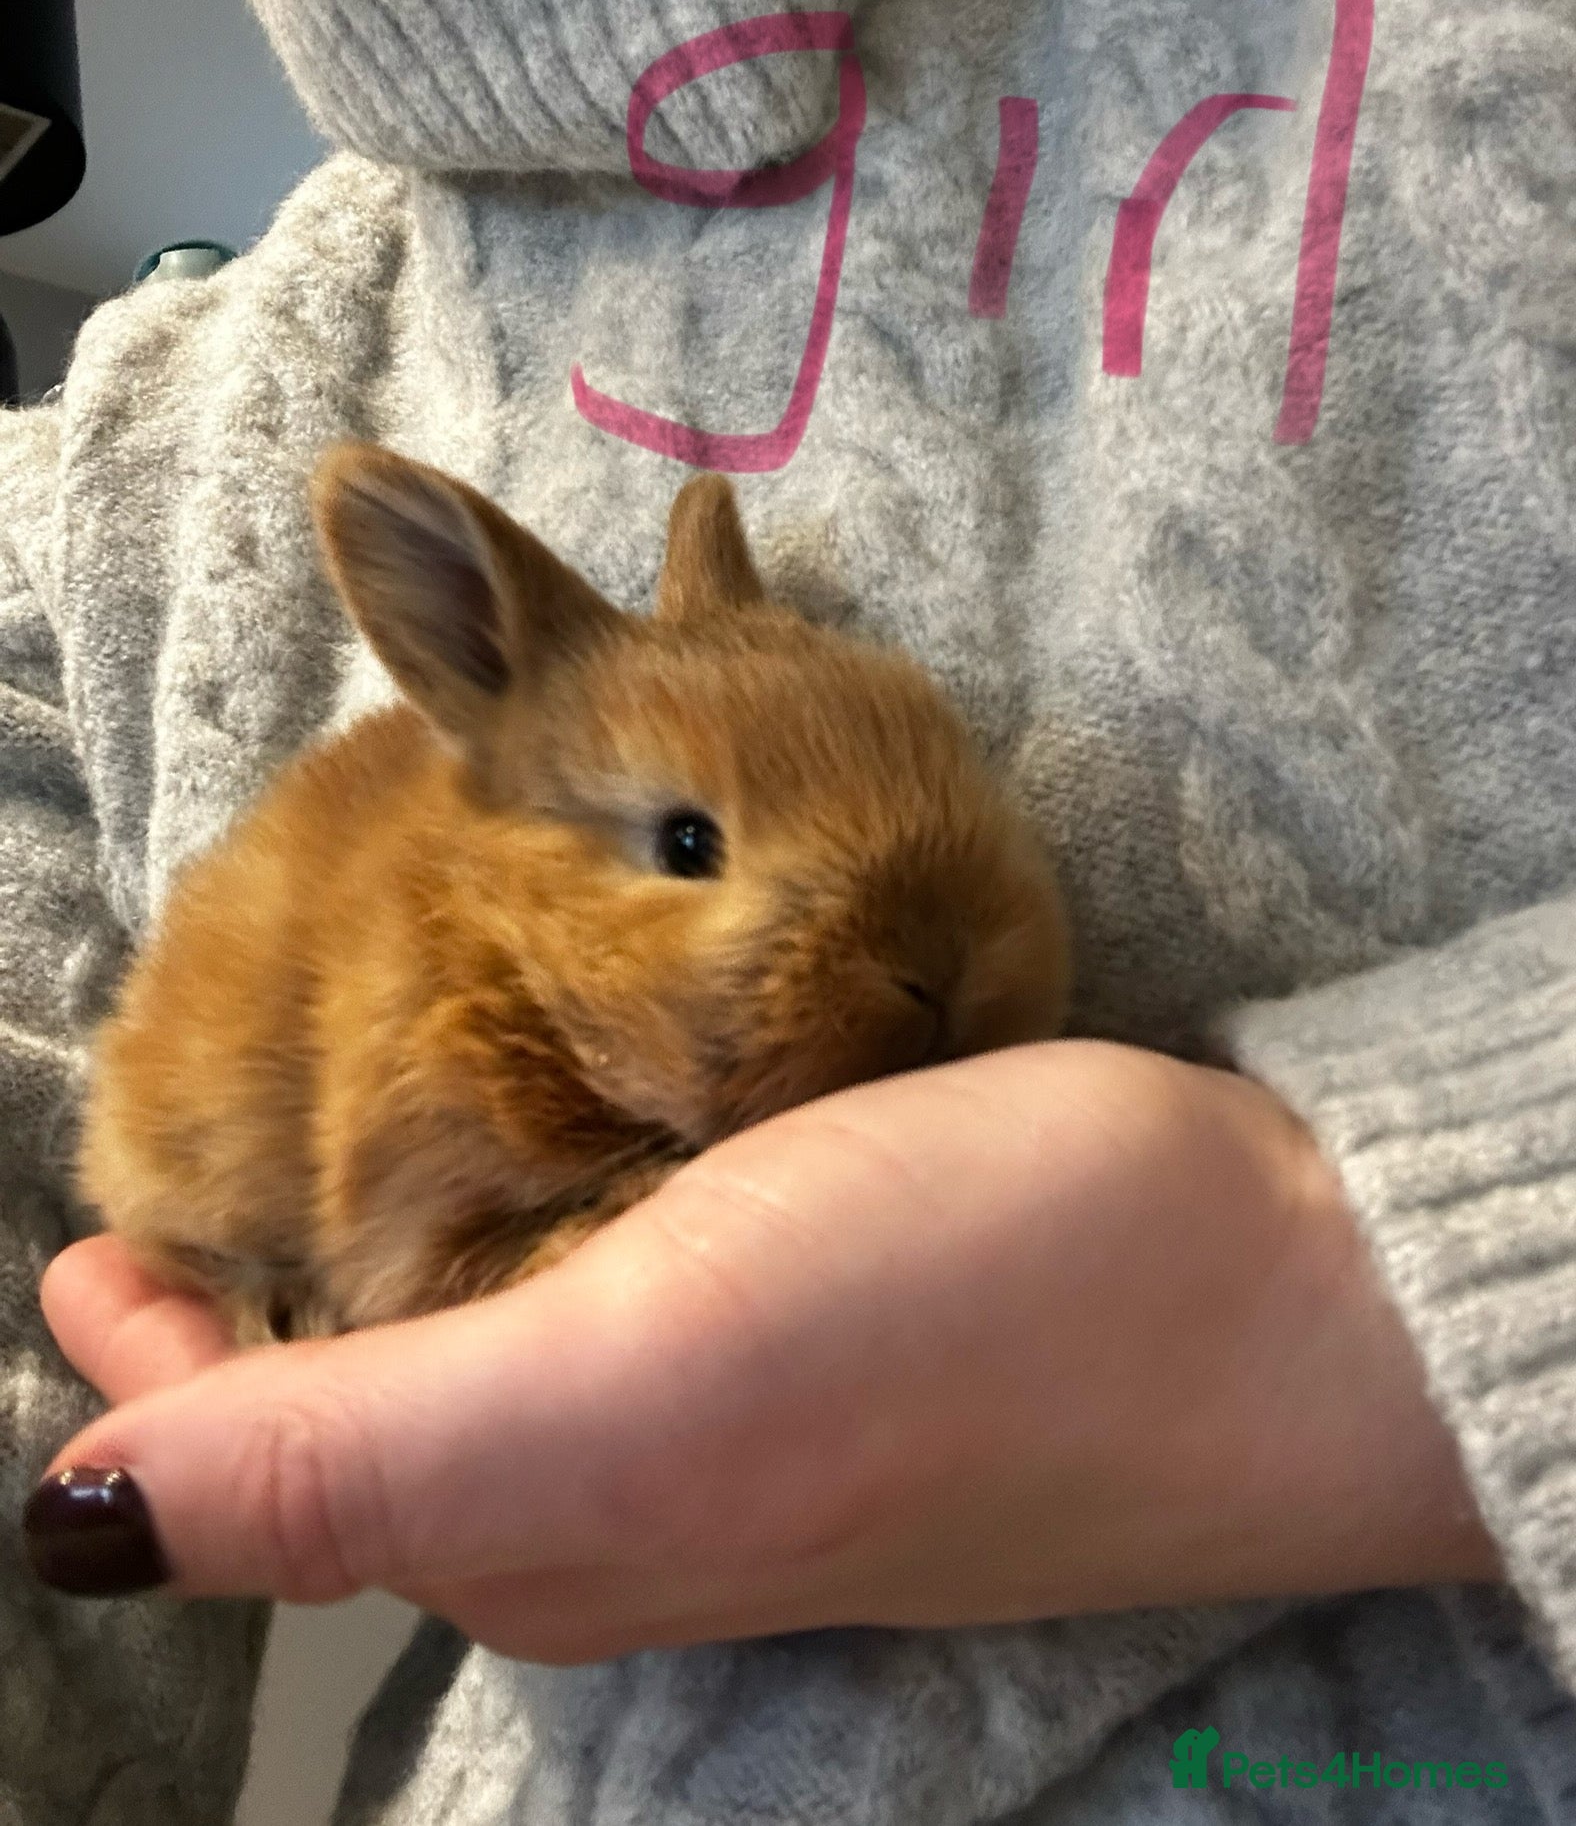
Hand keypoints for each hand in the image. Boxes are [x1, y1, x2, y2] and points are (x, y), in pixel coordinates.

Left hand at [32, 1042, 1498, 1659]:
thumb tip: (76, 1527)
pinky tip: (547, 1096)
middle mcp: (618, 1474)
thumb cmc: (974, 1316)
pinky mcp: (815, 1292)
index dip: (157, 1365)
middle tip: (213, 1138)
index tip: (97, 1233)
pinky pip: (615, 1251)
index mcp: (540, 1514)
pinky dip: (536, 1174)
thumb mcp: (648, 1386)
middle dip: (260, 1293)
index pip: (269, 1462)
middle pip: (366, 1400)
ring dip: (391, 1227)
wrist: (1274, 1283)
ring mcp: (725, 1385)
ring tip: (341, 1103)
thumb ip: (366, 1461)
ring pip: (488, 1319)